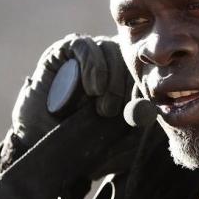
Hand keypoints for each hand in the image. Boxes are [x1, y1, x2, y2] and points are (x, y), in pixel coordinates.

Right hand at [0, 34, 132, 175]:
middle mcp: (108, 61)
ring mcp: (86, 54)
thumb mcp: (122, 138)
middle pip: (129, 54)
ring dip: (111, 78)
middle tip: (116, 111)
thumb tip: (150, 107)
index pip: (143, 66)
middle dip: (128, 83)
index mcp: (126, 76)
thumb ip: (139, 122)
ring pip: (110, 48)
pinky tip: (93, 89)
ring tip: (104, 107)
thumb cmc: (89, 143)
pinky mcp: (62, 52)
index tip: (142, 107)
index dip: (145, 85)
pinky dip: (93, 64)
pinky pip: (84, 45)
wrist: (48, 153)